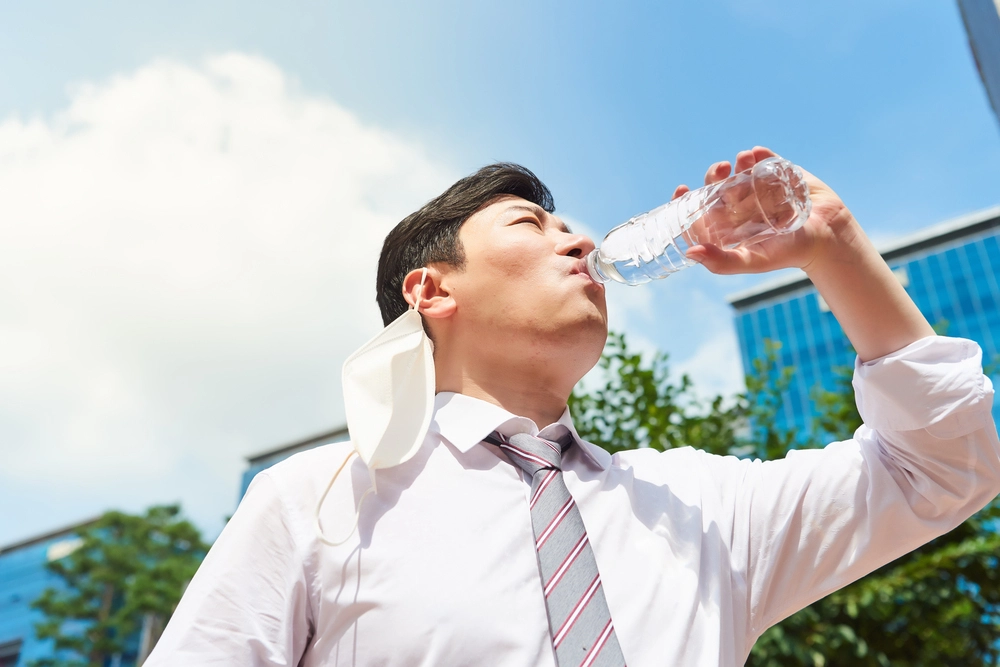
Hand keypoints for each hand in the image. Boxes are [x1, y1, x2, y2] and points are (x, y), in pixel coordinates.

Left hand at [676, 146, 860, 276]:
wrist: (828, 237)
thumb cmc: (788, 253)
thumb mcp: (752, 261)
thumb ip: (722, 262)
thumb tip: (690, 253)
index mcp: (729, 224)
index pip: (701, 209)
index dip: (688, 199)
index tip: (682, 188)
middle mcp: (741, 204)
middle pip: (718, 185)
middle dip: (714, 175)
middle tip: (719, 170)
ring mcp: (760, 187)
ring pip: (740, 170)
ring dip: (738, 162)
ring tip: (742, 160)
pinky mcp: (782, 174)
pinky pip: (767, 159)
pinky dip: (761, 154)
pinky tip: (757, 153)